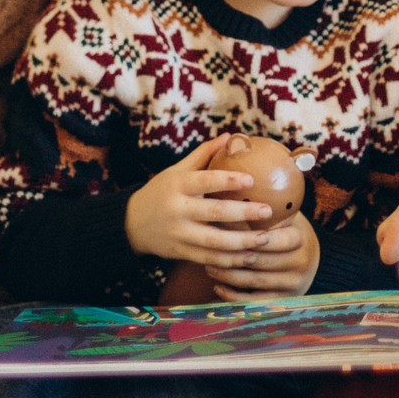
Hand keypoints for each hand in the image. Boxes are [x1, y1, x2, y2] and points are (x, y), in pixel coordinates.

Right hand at [124, 134, 280, 264]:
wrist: (130, 224)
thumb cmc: (161, 192)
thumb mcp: (176, 171)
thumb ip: (203, 154)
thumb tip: (230, 136)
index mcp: (178, 186)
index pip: (205, 181)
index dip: (228, 180)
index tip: (252, 180)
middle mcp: (178, 210)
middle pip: (214, 213)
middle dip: (243, 213)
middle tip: (268, 211)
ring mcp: (179, 234)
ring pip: (213, 242)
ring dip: (241, 242)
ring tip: (264, 239)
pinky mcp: (180, 253)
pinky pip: (208, 259)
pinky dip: (229, 261)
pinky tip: (249, 257)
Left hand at [205, 212, 320, 301]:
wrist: (310, 260)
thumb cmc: (288, 231)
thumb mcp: (287, 216)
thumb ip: (271, 206)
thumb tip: (242, 182)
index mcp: (301, 238)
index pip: (275, 239)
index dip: (251, 237)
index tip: (226, 229)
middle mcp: (300, 263)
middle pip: (261, 261)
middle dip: (233, 254)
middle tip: (209, 247)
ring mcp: (292, 284)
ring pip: (254, 281)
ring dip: (228, 274)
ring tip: (208, 264)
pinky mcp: (283, 300)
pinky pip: (254, 301)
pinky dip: (233, 295)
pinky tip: (217, 285)